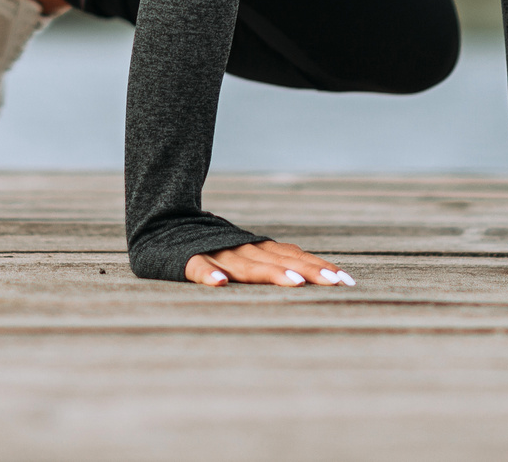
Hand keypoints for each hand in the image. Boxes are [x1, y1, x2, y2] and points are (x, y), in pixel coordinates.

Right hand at [183, 239, 355, 286]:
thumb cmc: (210, 246)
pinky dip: (209, 275)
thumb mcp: (244, 253)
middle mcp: (240, 248)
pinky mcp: (184, 258)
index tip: (347, 280)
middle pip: (279, 260)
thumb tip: (310, 274)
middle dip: (309, 271)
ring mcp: (214, 252)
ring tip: (294, 283)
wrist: (160, 222)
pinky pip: (197, 267)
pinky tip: (220, 285)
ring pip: (246, 265)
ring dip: (270, 273)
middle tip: (335, 283)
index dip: (319, 266)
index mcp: (255, 248)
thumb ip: (271, 261)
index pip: (293, 256)